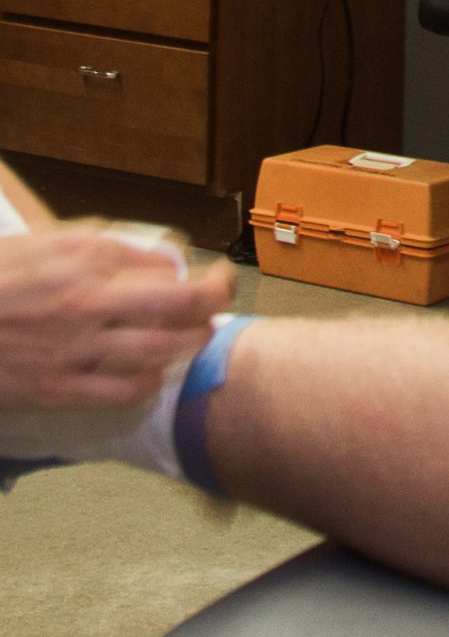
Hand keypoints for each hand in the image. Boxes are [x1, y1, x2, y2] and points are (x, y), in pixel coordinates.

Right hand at [0, 233, 231, 409]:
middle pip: (184, 302)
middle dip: (216, 300)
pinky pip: (127, 390)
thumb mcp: (40, 245)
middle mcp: (87, 297)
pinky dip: (149, 384)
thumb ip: (98, 245)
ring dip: (190, 343)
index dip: (195, 270)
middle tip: (220, 301)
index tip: (206, 274)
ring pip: (165, 348)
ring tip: (195, 339)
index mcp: (83, 256)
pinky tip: (149, 377)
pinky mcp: (58, 387)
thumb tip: (155, 255)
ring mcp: (75, 344)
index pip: (166, 263)